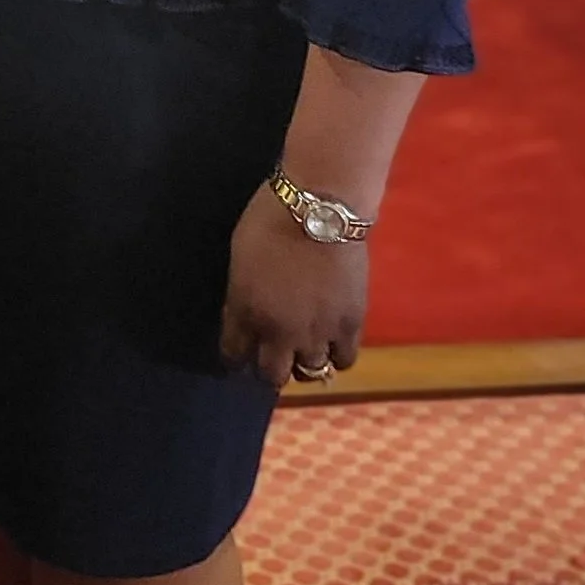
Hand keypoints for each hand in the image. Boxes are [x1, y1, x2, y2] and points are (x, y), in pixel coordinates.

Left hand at [219, 182, 368, 387]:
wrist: (319, 208)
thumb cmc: (269, 220)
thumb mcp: (239, 258)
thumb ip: (242, 295)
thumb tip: (245, 315)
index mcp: (245, 311)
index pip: (234, 354)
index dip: (236, 356)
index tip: (241, 354)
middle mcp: (279, 331)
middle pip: (272, 375)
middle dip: (269, 368)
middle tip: (274, 355)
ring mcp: (317, 333)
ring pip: (310, 373)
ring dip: (305, 363)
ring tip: (306, 349)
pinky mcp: (350, 326)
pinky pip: (345, 360)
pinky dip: (338, 355)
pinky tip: (333, 343)